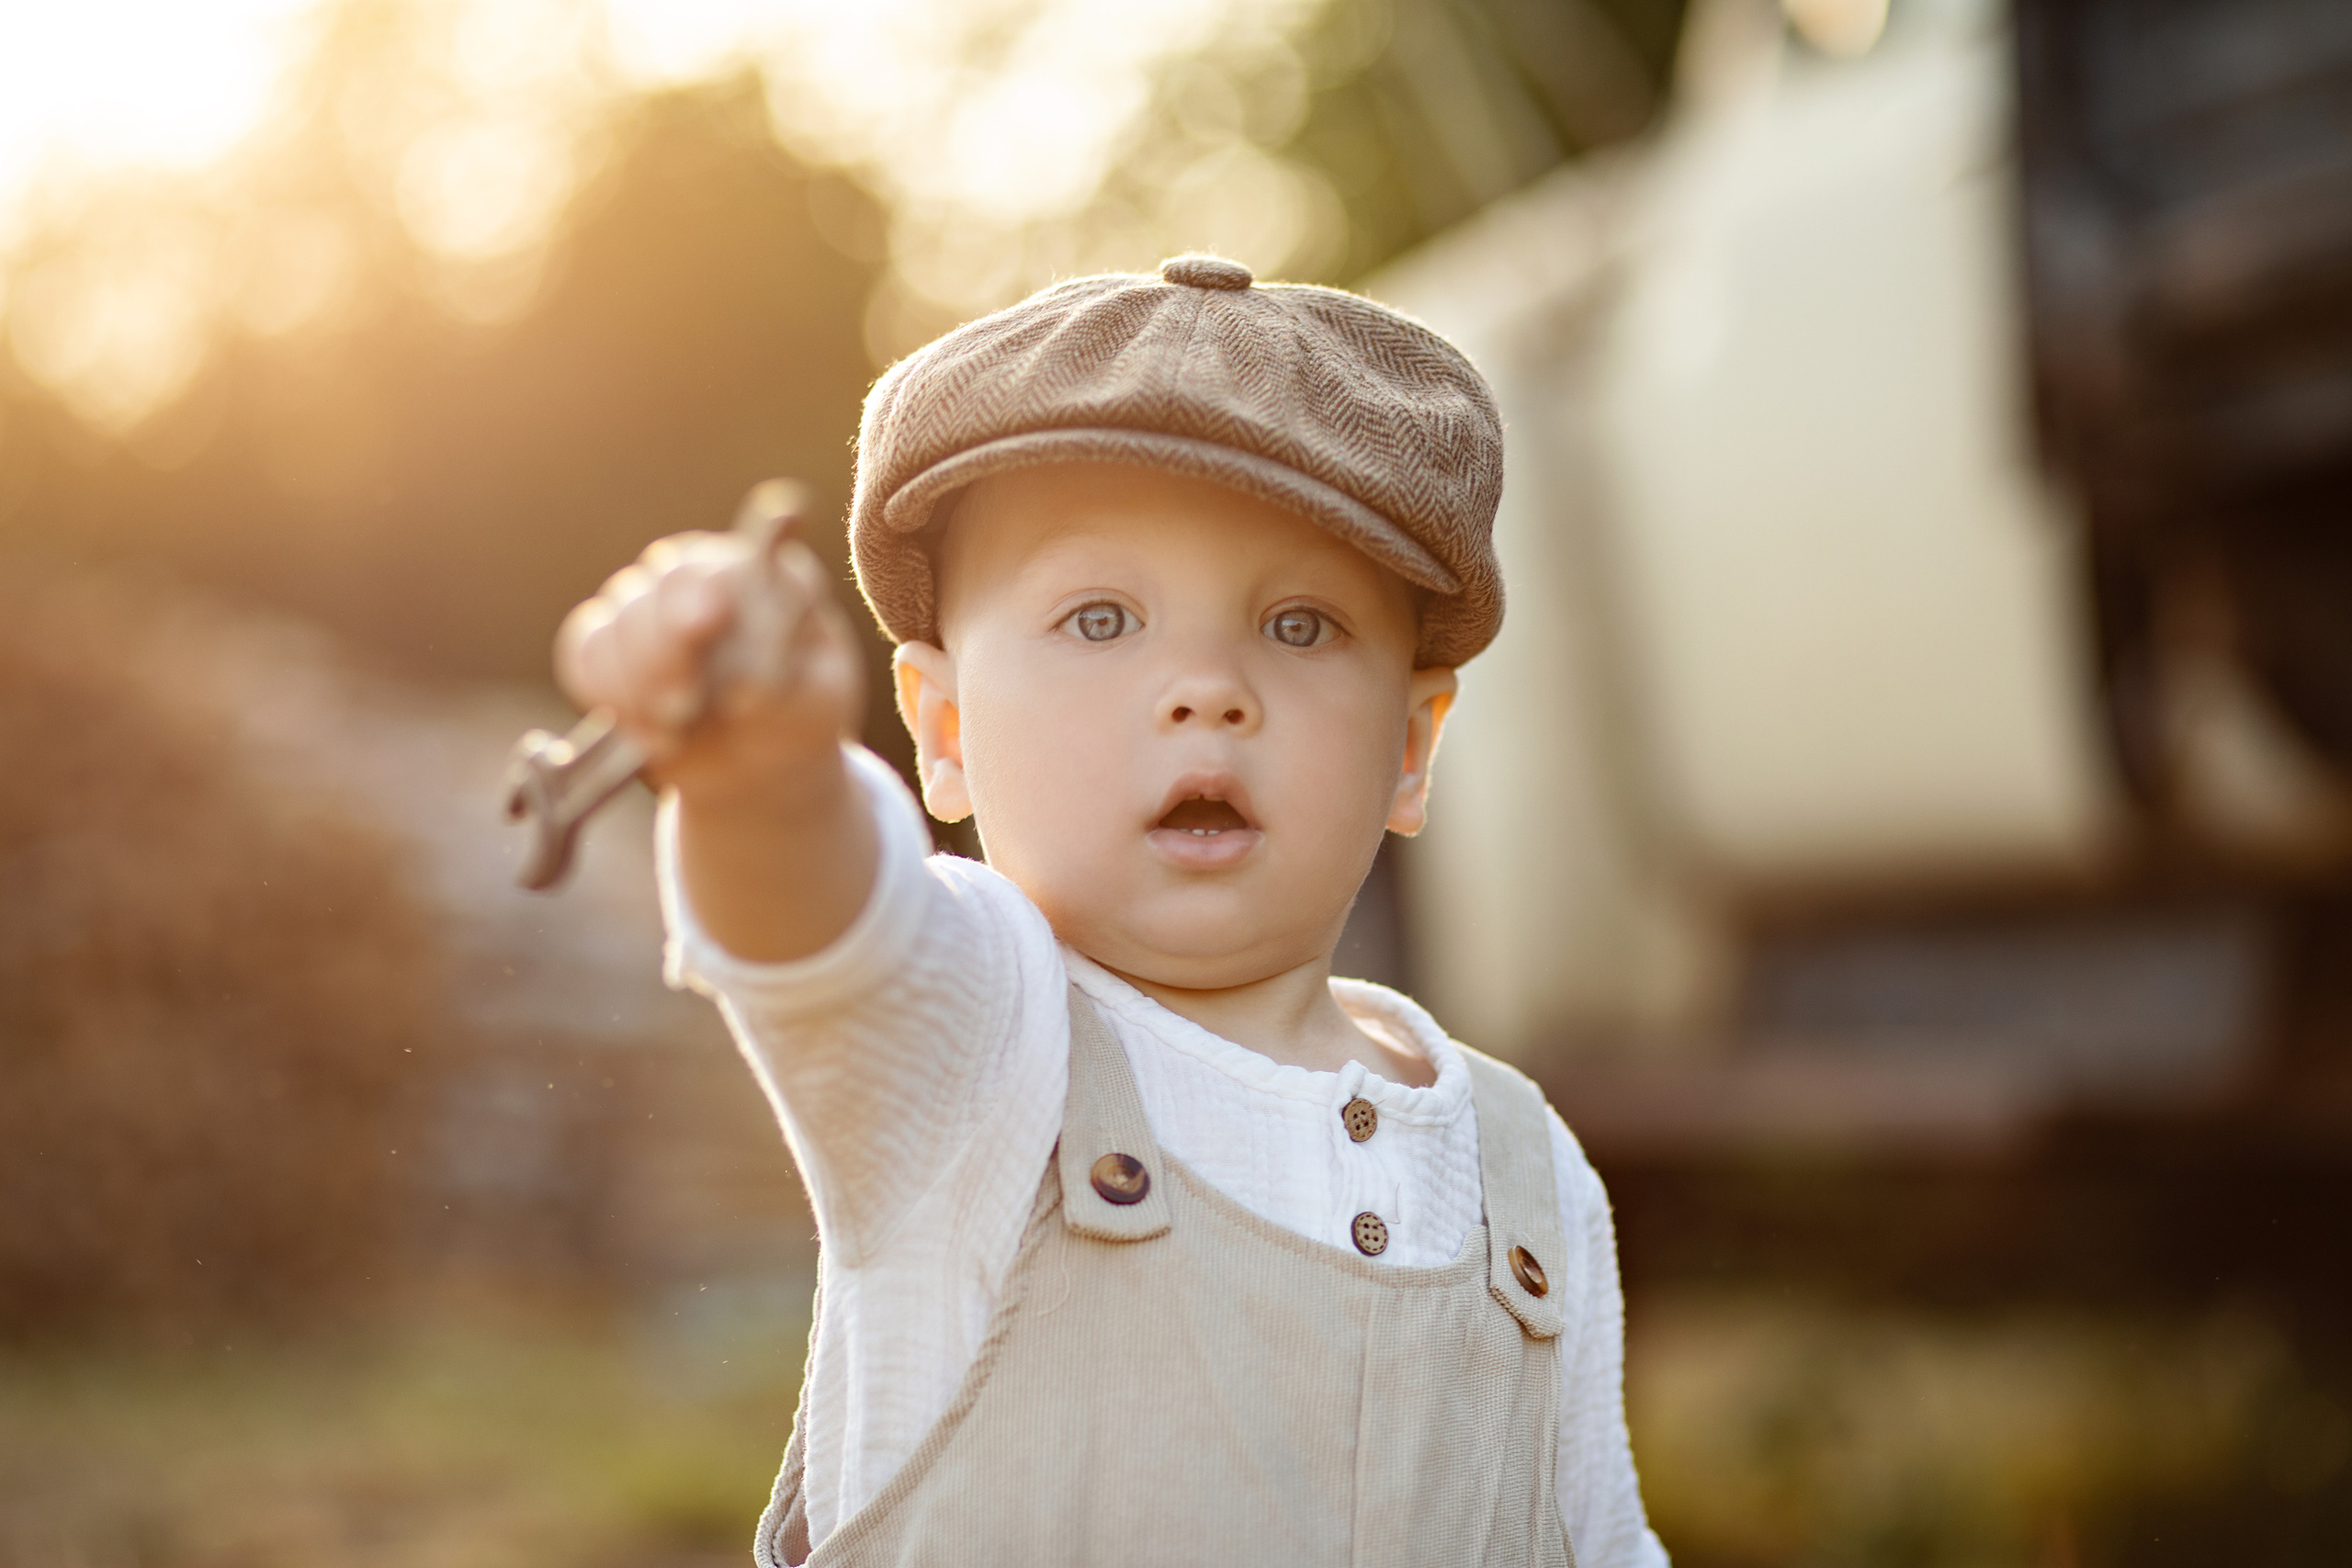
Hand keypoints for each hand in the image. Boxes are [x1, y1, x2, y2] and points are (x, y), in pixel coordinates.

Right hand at [554, 528, 867, 816]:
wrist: (758, 766)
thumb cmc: (798, 717)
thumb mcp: (819, 695)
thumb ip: (789, 667)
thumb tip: (745, 665)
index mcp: (761, 571)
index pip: (736, 566)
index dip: (722, 598)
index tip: (728, 642)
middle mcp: (699, 574)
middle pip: (667, 581)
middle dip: (672, 646)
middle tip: (687, 705)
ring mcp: (647, 603)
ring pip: (621, 619)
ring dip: (642, 682)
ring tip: (679, 727)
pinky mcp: (607, 643)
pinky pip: (584, 650)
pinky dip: (610, 696)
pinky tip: (652, 739)